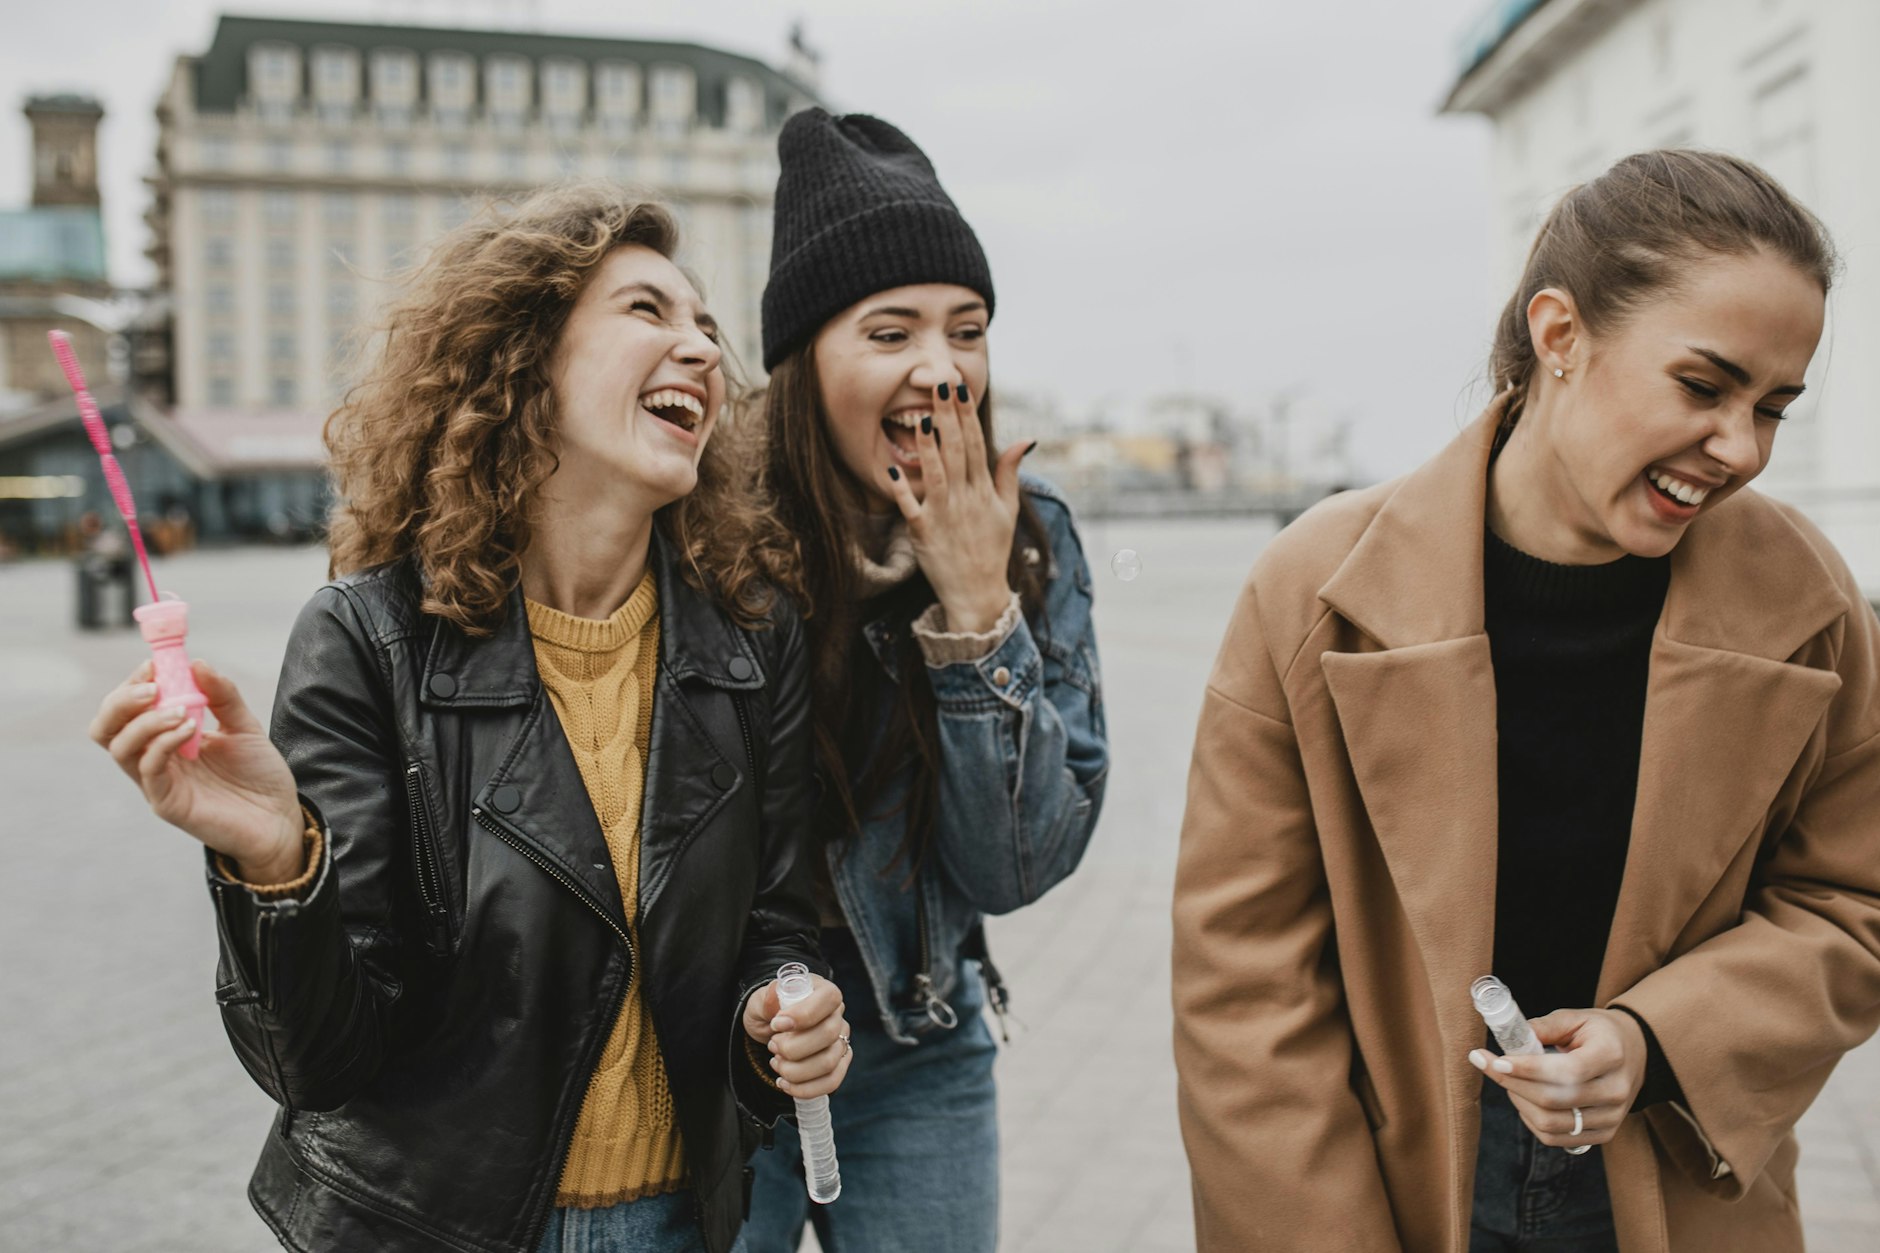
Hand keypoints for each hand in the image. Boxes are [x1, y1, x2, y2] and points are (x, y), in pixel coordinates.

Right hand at [89, 658, 305, 883]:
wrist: (280, 818)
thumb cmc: (259, 774)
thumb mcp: (245, 726)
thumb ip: (223, 696)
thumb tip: (197, 662)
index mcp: (165, 738)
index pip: (128, 708)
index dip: (134, 683)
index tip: (155, 663)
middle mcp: (153, 759)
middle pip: (107, 728)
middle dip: (122, 700)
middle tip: (152, 686)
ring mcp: (157, 782)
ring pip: (119, 747)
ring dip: (145, 720)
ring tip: (182, 709)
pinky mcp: (167, 803)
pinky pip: (148, 769)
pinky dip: (163, 743)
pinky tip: (190, 729)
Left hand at [742, 973, 852, 1098]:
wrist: (772, 1030)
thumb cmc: (769, 1011)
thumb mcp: (760, 1001)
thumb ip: (766, 999)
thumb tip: (773, 993)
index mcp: (823, 991)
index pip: (828, 999)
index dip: (803, 1015)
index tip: (776, 1025)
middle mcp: (837, 1015)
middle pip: (829, 1035)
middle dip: (794, 1047)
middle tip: (772, 1045)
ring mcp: (840, 1041)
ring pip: (829, 1063)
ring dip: (796, 1070)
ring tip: (776, 1063)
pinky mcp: (838, 1064)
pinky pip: (831, 1082)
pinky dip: (805, 1088)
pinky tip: (784, 1083)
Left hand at [885, 380, 1029, 634]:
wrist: (977, 594)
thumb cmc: (992, 549)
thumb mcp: (1008, 510)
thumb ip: (1010, 473)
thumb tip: (1026, 439)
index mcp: (984, 491)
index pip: (975, 446)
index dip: (967, 417)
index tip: (961, 391)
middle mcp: (965, 499)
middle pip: (956, 451)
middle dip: (948, 418)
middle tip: (940, 387)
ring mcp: (943, 516)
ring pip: (936, 473)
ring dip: (928, 445)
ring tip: (922, 417)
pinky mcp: (923, 533)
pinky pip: (910, 508)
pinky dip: (902, 490)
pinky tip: (893, 469)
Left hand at [1469, 1008, 1648, 1148]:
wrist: (1635, 1054)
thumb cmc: (1598, 1033)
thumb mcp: (1575, 1018)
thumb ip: (1545, 1026)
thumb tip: (1510, 1038)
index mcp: (1611, 1055)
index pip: (1567, 1071)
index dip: (1528, 1069)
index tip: (1497, 1060)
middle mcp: (1616, 1091)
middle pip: (1553, 1100)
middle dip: (1513, 1083)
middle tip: (1490, 1065)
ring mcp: (1612, 1117)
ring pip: (1550, 1123)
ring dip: (1519, 1102)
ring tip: (1509, 1080)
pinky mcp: (1604, 1134)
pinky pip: (1556, 1138)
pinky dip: (1531, 1121)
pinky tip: (1525, 1099)